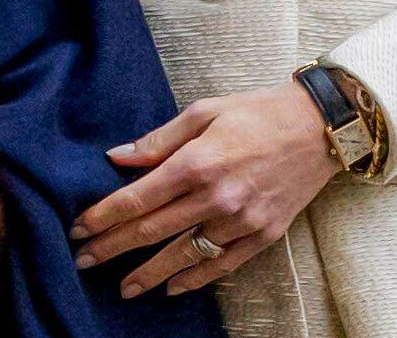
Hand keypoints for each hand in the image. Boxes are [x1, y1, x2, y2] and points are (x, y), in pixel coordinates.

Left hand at [72, 80, 339, 298]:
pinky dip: (193, 279)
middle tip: (83, 261)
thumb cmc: (258, 112)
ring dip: (147, 274)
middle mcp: (217, 196)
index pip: (138, 198)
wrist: (318, 127)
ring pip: (183, 256)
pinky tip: (171, 287)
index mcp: (198, 161)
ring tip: (122, 286)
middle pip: (152, 231)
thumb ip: (160, 139)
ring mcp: (241, 220)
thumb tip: (117, 157)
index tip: (79, 228)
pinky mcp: (263, 234)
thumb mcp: (206, 110)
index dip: (104, 216)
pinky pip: (221, 266)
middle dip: (112, 248)